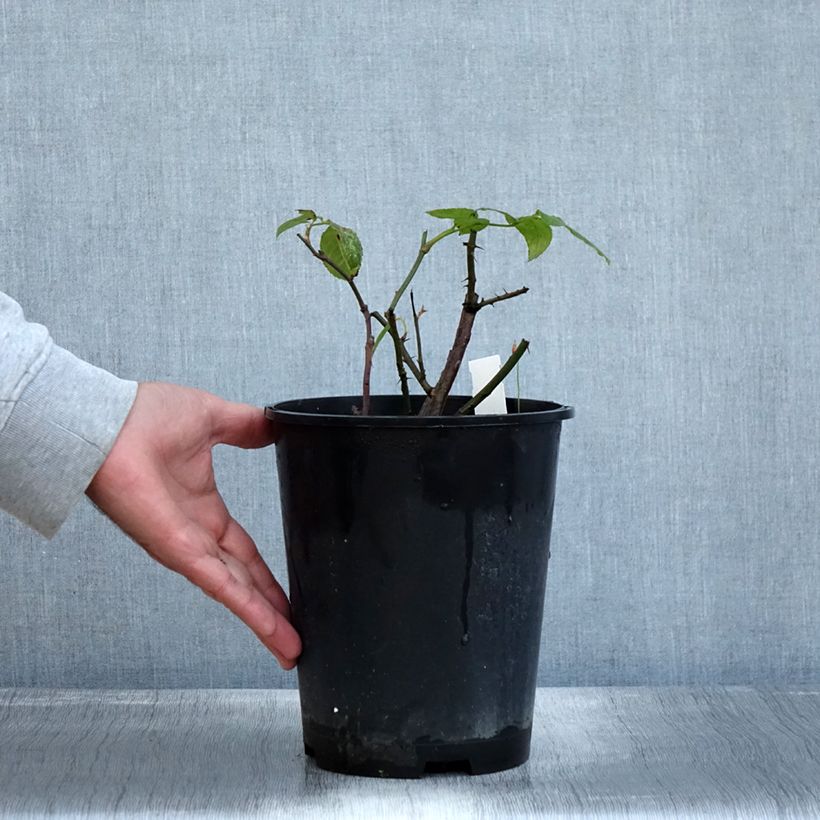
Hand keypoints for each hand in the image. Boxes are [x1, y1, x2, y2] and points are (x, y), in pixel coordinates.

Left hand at [86, 381, 300, 669]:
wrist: (108, 421)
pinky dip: (247, 608)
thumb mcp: (213, 418)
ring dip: (265, 622)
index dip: (267, 577)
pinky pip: (220, 585)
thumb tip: (275, 425)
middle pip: (243, 583)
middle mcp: (196, 537)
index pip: (244, 554)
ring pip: (235, 593)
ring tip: (292, 649)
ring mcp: (187, 548)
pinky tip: (271, 627)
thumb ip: (247, 425)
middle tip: (297, 639)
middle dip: (271, 612)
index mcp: (203, 511)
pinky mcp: (178, 550)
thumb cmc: (142, 418)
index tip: (289, 596)